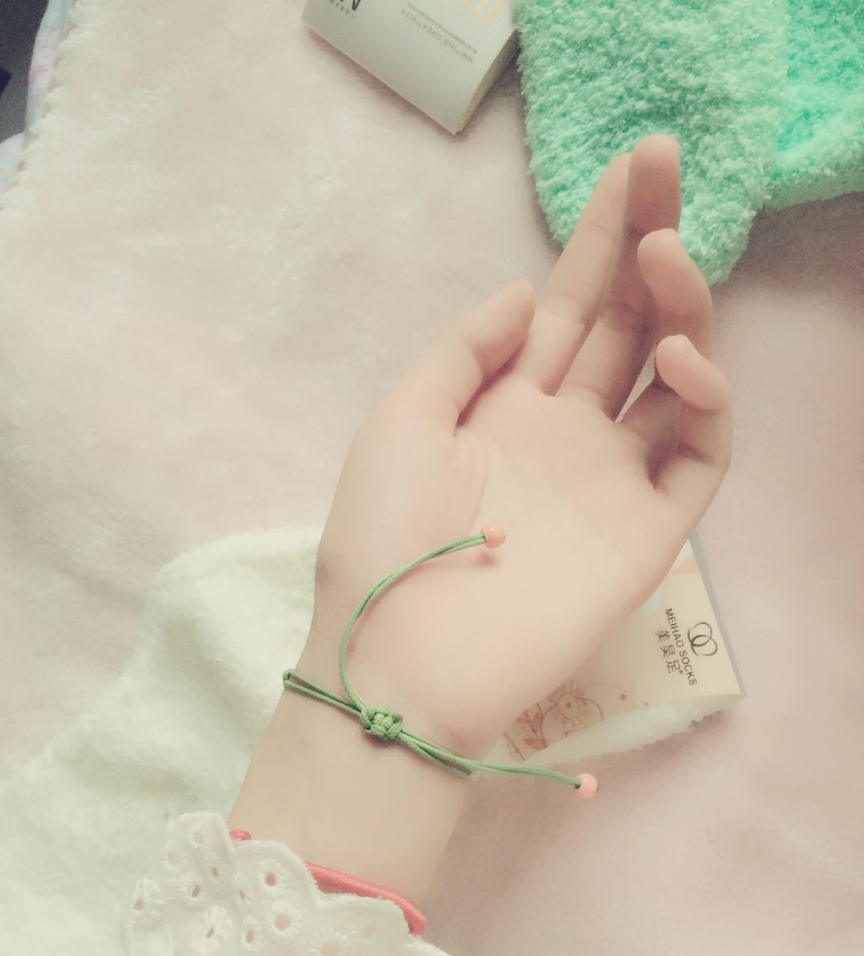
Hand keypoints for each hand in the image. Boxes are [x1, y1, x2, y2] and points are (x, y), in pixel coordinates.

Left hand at [303, 136, 731, 758]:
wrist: (402, 659)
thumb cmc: (384, 540)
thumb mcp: (399, 420)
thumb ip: (465, 350)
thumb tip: (528, 291)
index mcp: (505, 406)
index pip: (570, 305)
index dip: (600, 234)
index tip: (634, 162)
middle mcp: (567, 433)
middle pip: (627, 323)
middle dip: (650, 242)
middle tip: (666, 164)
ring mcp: (612, 480)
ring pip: (674, 378)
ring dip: (680, 308)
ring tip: (664, 260)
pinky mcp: (650, 532)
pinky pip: (700, 455)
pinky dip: (704, 399)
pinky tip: (675, 358)